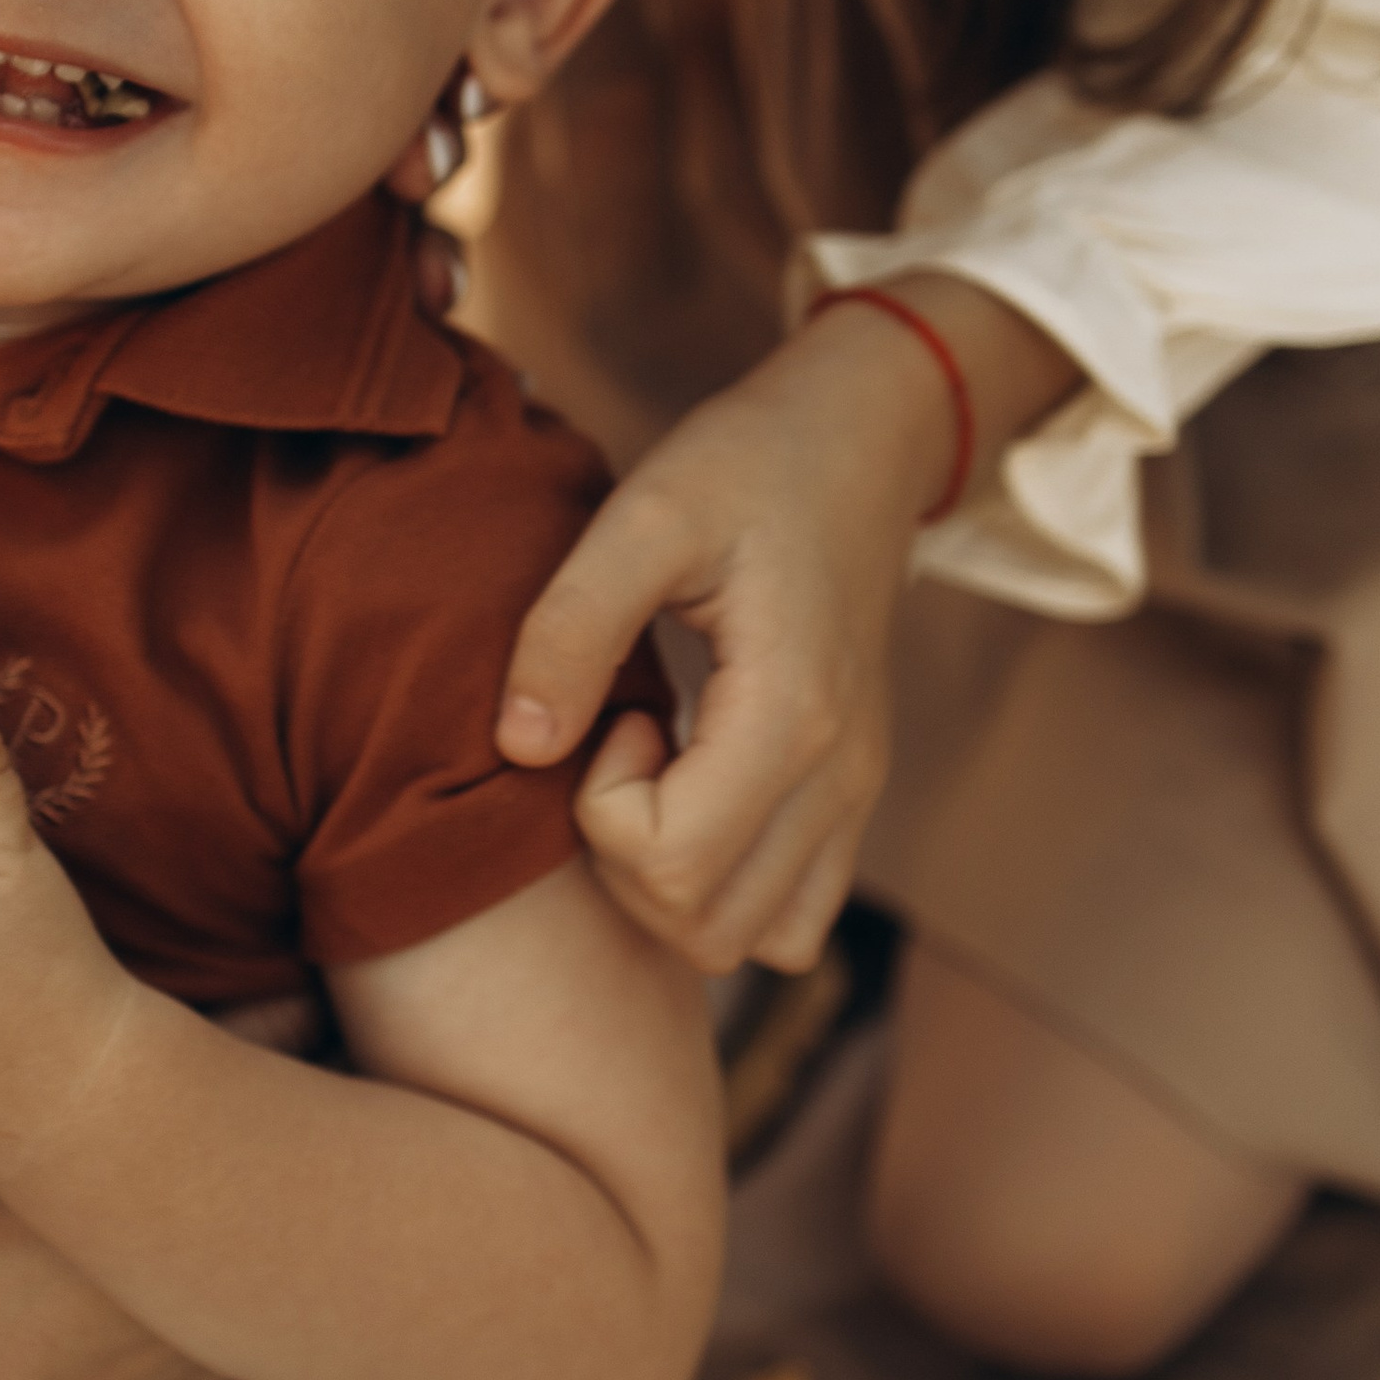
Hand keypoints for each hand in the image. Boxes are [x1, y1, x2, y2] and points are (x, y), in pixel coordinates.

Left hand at [495, 284, 1078, 973]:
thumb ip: (572, 626)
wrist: (859, 439)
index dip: (604, 806)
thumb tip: (519, 746)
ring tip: (658, 769)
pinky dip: (726, 888)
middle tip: (622, 740)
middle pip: (703, 926)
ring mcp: (856, 797)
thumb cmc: (748, 464)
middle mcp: (841, 777)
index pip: (671, 860)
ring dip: (671, 881)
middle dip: (626, 855)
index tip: (615, 713)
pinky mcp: (851, 797)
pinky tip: (695, 792)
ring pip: (748, 940)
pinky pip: (790, 916)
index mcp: (792, 716)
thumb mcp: (644, 513)